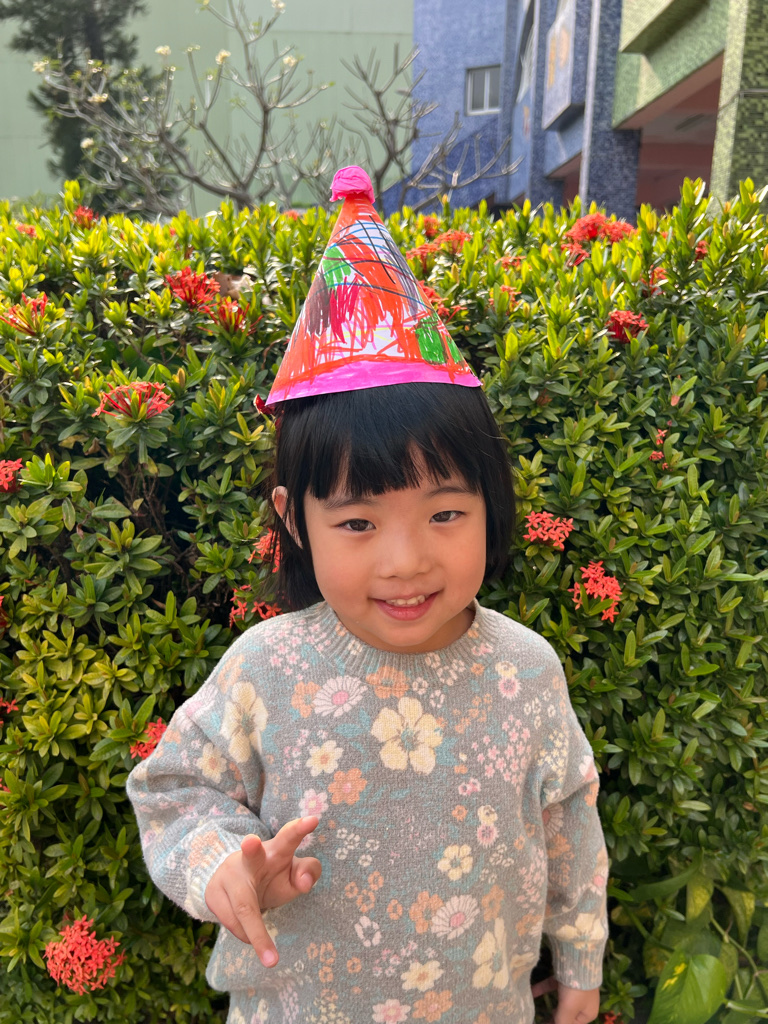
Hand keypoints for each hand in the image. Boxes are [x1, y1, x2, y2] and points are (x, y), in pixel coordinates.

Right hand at [204, 815, 321, 967]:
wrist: (234, 885)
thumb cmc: (273, 876)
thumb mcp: (293, 875)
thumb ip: (308, 873)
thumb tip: (305, 884)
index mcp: (276, 850)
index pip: (289, 837)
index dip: (300, 829)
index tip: (314, 820)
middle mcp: (249, 858)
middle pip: (251, 855)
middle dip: (250, 848)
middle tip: (251, 841)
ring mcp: (228, 875)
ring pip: (243, 907)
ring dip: (257, 934)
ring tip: (271, 960)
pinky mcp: (213, 894)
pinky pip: (232, 923)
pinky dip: (246, 936)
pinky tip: (251, 937)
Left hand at [531, 976, 599, 1022]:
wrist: (578, 960)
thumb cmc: (576, 990)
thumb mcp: (568, 1010)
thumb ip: (561, 1023)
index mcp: (587, 1014)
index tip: (545, 1023)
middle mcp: (582, 1002)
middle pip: (566, 1014)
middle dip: (553, 1019)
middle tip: (539, 1021)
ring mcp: (574, 988)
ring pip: (558, 1001)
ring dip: (548, 1006)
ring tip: (534, 1012)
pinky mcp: (565, 977)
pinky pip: (552, 986)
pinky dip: (542, 990)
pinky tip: (531, 993)